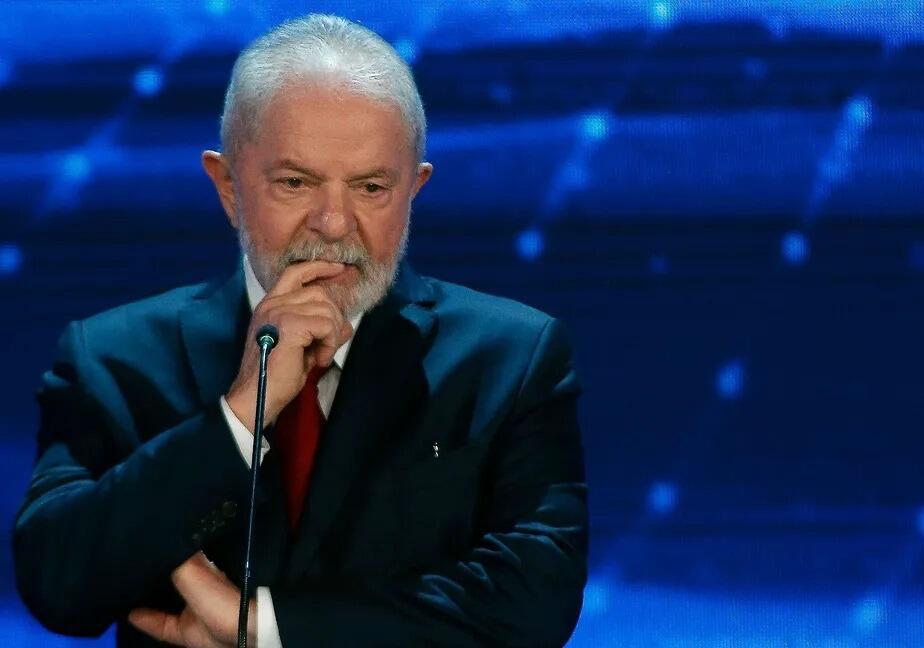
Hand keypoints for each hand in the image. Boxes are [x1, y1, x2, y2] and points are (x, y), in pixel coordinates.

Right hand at [128, 552, 252, 646]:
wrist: (242, 632)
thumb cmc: (217, 596)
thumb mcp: (191, 571)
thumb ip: (171, 558)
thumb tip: (151, 540)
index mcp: (201, 564)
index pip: (178, 550)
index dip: (160, 546)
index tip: (137, 541)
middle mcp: (195, 583)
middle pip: (168, 575)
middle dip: (149, 571)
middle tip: (123, 566)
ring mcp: (191, 608)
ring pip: (163, 599)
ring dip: (144, 596)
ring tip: (121, 588)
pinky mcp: (186, 631)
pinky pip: (161, 625)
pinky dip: (146, 621)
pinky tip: (128, 615)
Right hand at [225, 260, 353, 431]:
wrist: (256, 396)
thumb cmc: (275, 375)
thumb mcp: (302, 347)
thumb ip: (319, 329)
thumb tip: (345, 323)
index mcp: (271, 304)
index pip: (296, 272)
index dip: (319, 267)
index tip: (338, 268)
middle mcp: (272, 303)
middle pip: (319, 293)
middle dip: (334, 317)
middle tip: (327, 344)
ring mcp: (279, 312)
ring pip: (327, 309)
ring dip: (331, 335)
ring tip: (320, 356)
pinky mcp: (289, 325)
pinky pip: (327, 325)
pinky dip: (329, 344)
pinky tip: (318, 360)